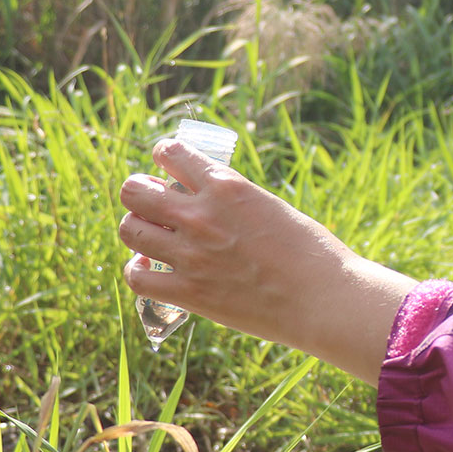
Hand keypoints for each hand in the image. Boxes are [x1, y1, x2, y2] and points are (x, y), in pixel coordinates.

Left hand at [118, 139, 415, 382]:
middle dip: (140, 193)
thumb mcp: (269, 206)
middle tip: (153, 205)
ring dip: (137, 229)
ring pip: (130, 229)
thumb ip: (232, 200)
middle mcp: (201, 215)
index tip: (167, 169)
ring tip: (151, 236)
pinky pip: (137, 277)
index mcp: (226, 185)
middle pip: (134, 191)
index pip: (170, 153)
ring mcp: (191, 254)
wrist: (322, 298)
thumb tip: (203, 200)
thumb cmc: (310, 252)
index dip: (163, 158)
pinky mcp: (188, 292)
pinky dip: (138, 270)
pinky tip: (151, 268)